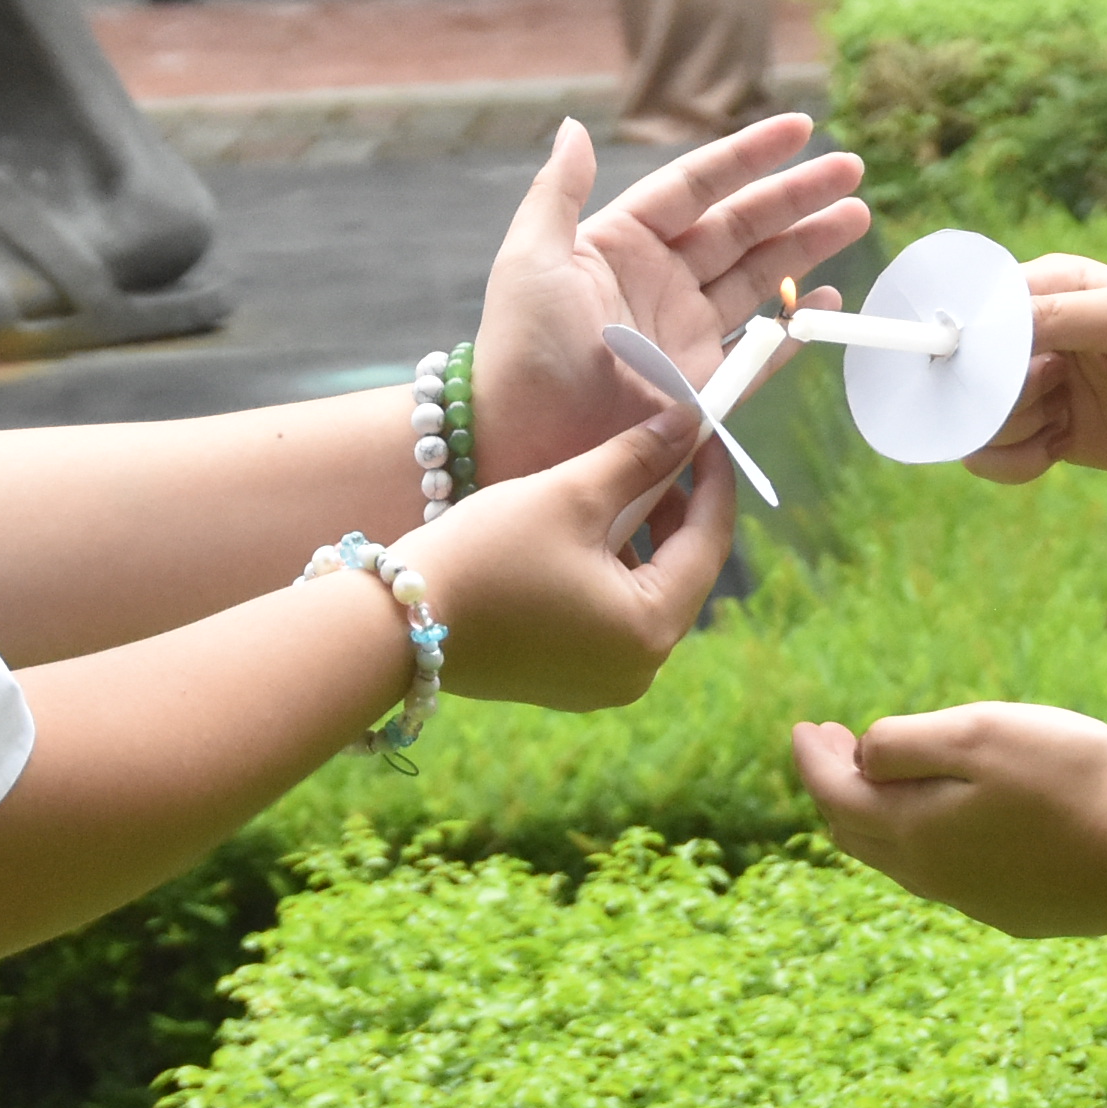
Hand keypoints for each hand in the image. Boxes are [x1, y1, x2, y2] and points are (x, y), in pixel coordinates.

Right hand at [404, 402, 736, 709]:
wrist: (393, 626)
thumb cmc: (487, 554)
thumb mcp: (570, 493)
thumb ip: (637, 458)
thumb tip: (687, 423)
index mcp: (650, 630)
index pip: (709, 543)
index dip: (713, 479)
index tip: (704, 431)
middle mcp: (638, 670)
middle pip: (682, 572)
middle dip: (676, 508)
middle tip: (661, 450)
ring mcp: (602, 684)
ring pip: (646, 594)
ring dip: (641, 538)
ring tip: (618, 482)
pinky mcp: (568, 682)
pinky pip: (612, 618)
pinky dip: (610, 572)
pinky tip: (585, 531)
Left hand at [462, 114, 872, 486]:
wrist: (525, 445)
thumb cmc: (520, 351)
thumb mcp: (529, 260)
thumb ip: (557, 192)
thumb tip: (575, 126)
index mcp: (623, 243)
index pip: (697, 186)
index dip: (748, 156)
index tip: (800, 127)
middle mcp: (661, 281)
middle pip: (743, 225)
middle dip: (798, 197)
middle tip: (852, 170)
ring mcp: (686, 332)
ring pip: (762, 276)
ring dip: (810, 246)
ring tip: (857, 216)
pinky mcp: (704, 385)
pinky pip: (762, 349)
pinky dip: (798, 327)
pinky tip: (830, 298)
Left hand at [792, 703, 1106, 939]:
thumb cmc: (1070, 783)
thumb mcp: (979, 734)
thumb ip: (906, 742)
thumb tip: (864, 755)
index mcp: (911, 831)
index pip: (835, 795)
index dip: (813, 758)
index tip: (805, 728)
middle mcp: (932, 876)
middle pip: (858, 832)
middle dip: (839, 784)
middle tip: (837, 744)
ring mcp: (974, 899)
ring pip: (899, 859)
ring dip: (880, 814)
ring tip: (886, 778)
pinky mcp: (1014, 910)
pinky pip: (946, 874)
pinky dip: (924, 837)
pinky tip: (950, 819)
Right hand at [959, 253, 1106, 485]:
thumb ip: (1057, 315)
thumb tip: (981, 328)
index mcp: (1049, 287)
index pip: (973, 306)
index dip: (959, 340)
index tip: (976, 371)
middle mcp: (1037, 334)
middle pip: (966, 370)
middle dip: (995, 394)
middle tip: (1052, 393)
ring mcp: (1042, 385)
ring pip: (978, 416)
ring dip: (1010, 430)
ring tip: (1061, 424)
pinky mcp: (1051, 432)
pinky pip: (997, 453)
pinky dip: (1014, 463)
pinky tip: (1052, 456)